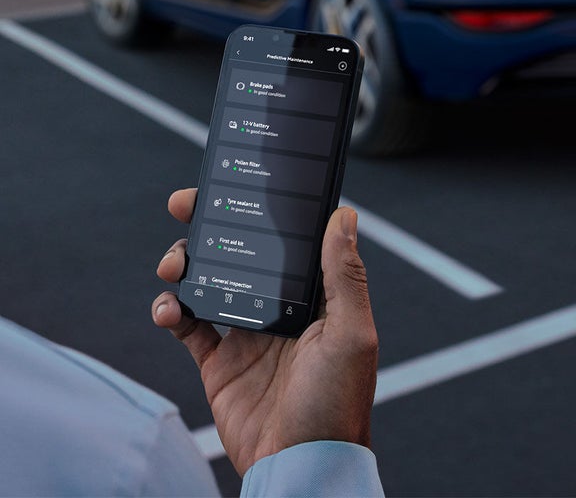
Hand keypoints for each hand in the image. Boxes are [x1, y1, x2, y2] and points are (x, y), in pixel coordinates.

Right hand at [152, 188, 377, 476]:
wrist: (299, 468)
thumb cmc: (337, 405)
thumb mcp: (352, 334)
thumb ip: (344, 275)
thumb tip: (344, 214)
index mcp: (310, 294)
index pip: (282, 238)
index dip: (257, 209)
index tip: (233, 182)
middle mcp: (277, 305)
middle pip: (237, 250)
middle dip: (207, 223)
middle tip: (184, 203)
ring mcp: (245, 330)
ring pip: (206, 278)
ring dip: (183, 263)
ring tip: (174, 266)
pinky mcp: (217, 359)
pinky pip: (186, 323)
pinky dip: (170, 309)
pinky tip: (168, 309)